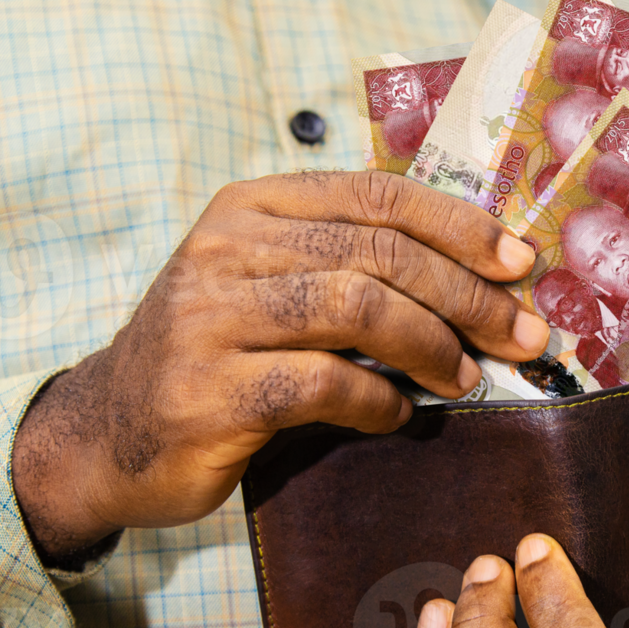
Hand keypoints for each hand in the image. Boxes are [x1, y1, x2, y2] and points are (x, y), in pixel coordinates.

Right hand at [12, 171, 547, 558]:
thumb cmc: (214, 357)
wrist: (106, 432)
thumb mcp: (268, 286)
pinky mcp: (206, 391)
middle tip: (522, 335)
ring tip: (466, 377)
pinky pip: (321, 384)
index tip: (520, 263)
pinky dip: (377, 402)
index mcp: (251, 208)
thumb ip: (346, 266)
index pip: (376, 195)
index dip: (460, 225)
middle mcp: (225, 249)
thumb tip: (478, 279)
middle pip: (378, 253)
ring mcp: (208, 318)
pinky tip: (398, 416)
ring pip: (355, 308)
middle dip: (467, 295)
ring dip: (431, 345)